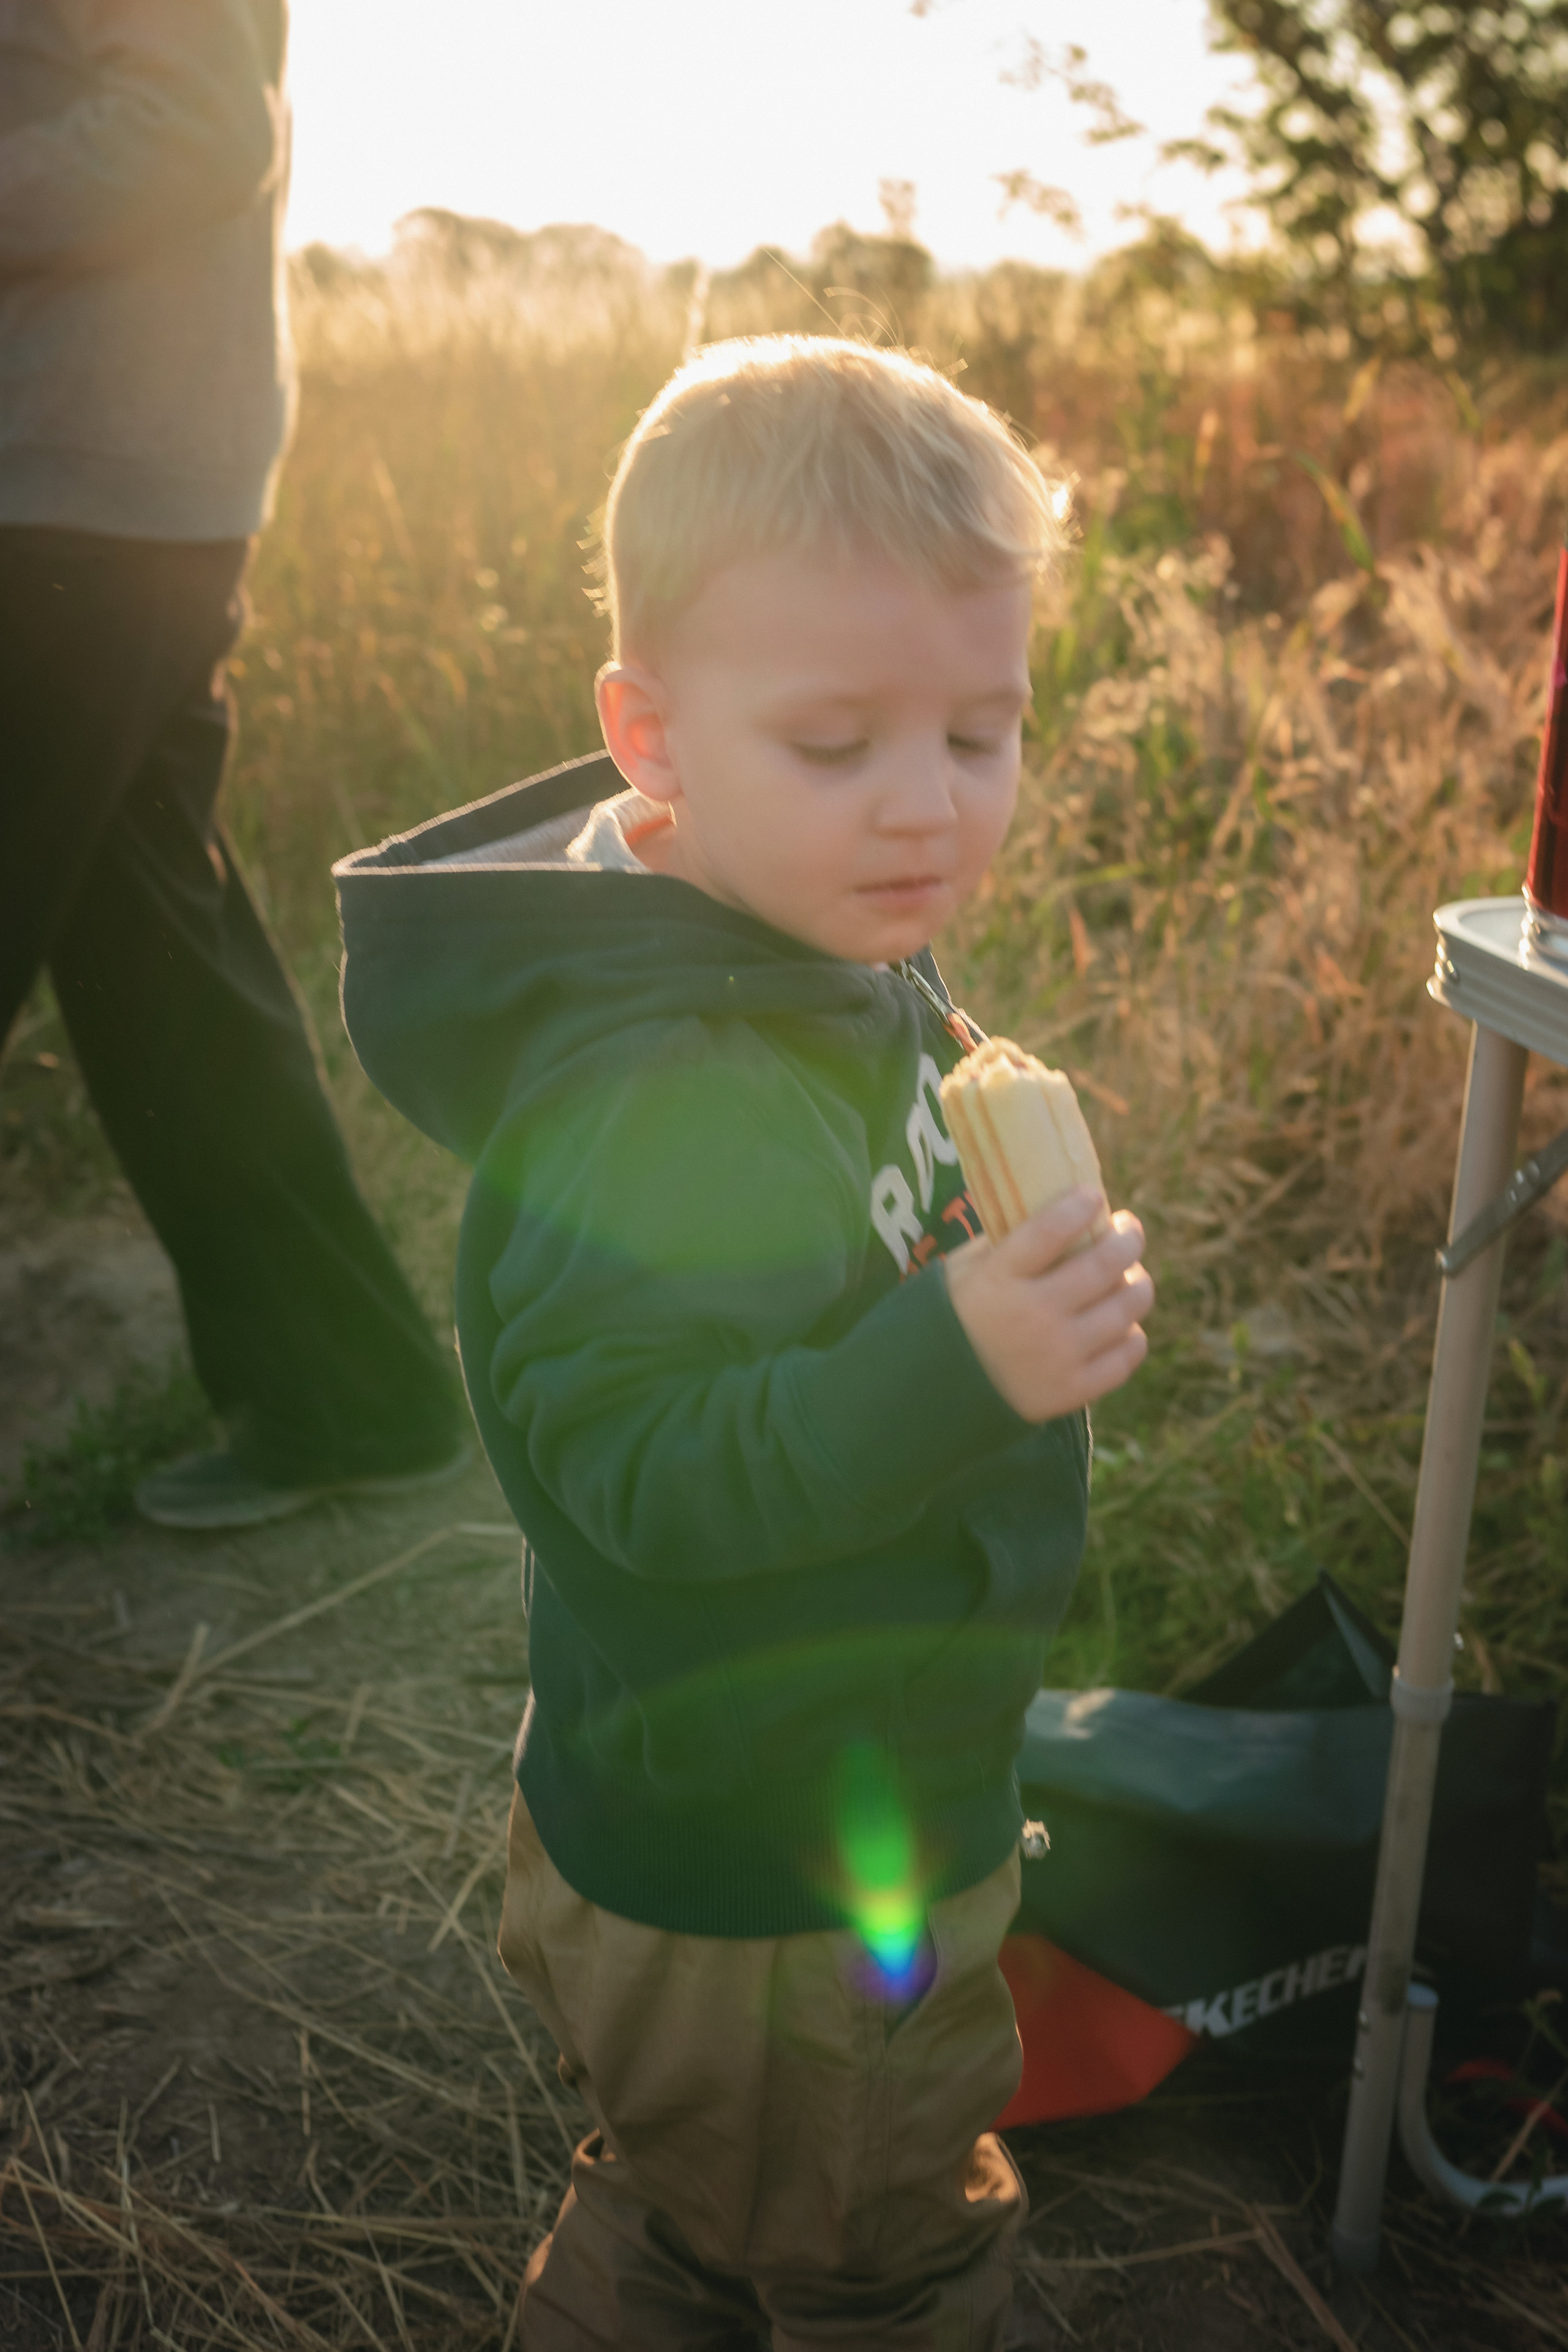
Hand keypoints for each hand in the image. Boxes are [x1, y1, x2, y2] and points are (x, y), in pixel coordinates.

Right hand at [943, 1188, 1152, 1422]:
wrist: (938, 1392)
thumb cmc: (955, 1317)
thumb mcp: (965, 1270)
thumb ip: (1006, 1241)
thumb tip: (1059, 1212)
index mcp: (998, 1279)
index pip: (1051, 1229)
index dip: (1081, 1205)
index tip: (1092, 1196)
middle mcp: (1032, 1316)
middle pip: (1104, 1266)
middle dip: (1127, 1239)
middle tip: (1128, 1231)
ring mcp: (1056, 1356)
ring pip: (1126, 1309)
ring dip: (1138, 1283)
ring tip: (1132, 1276)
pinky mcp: (1071, 1391)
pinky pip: (1125, 1357)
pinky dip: (1132, 1334)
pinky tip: (1123, 1324)